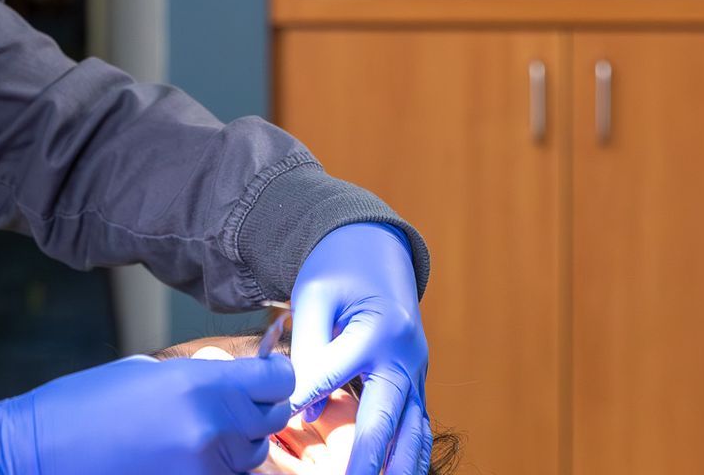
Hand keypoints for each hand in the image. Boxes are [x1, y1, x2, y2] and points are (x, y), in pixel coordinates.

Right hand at [0, 353, 295, 474]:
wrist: (41, 453)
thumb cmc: (86, 404)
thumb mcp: (147, 373)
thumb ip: (200, 378)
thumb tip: (235, 383)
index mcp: (200, 385)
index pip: (277, 380)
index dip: (276, 374)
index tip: (270, 373)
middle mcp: (212, 428)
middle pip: (270, 419)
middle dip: (255, 409)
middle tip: (228, 404)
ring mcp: (205, 468)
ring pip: (250, 456)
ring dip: (234, 444)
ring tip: (190, 434)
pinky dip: (212, 466)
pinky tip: (177, 457)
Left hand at [288, 223, 429, 474]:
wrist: (376, 252)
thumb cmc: (338, 272)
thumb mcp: (314, 294)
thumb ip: (309, 347)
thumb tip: (305, 406)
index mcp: (377, 328)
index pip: (333, 370)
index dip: (306, 394)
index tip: (284, 417)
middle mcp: (404, 356)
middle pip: (385, 414)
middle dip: (366, 455)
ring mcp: (416, 372)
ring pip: (412, 430)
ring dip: (399, 465)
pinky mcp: (417, 383)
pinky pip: (419, 426)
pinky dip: (412, 454)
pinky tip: (400, 474)